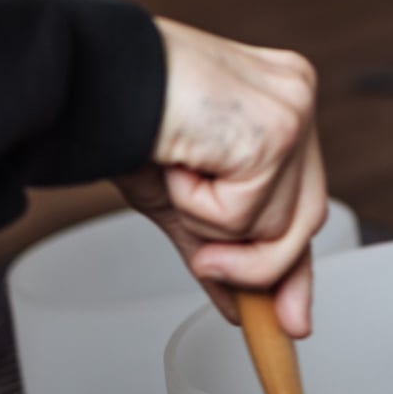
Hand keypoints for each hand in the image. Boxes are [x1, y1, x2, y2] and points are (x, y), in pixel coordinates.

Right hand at [114, 17, 327, 336]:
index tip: (292, 319)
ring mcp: (292, 109)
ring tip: (176, 169)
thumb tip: (241, 307)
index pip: (305, 199)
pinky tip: (177, 160)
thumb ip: (222, 248)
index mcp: (280, 102)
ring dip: (207, 219)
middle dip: (257, 265)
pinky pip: (243, 214)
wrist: (87, 74)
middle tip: (208, 266)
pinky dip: (196, 203)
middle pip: (304, 219)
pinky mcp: (276, 128)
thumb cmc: (124, 116)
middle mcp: (296, 97)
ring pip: (271, 225)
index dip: (295, 265)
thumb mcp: (183, 198)